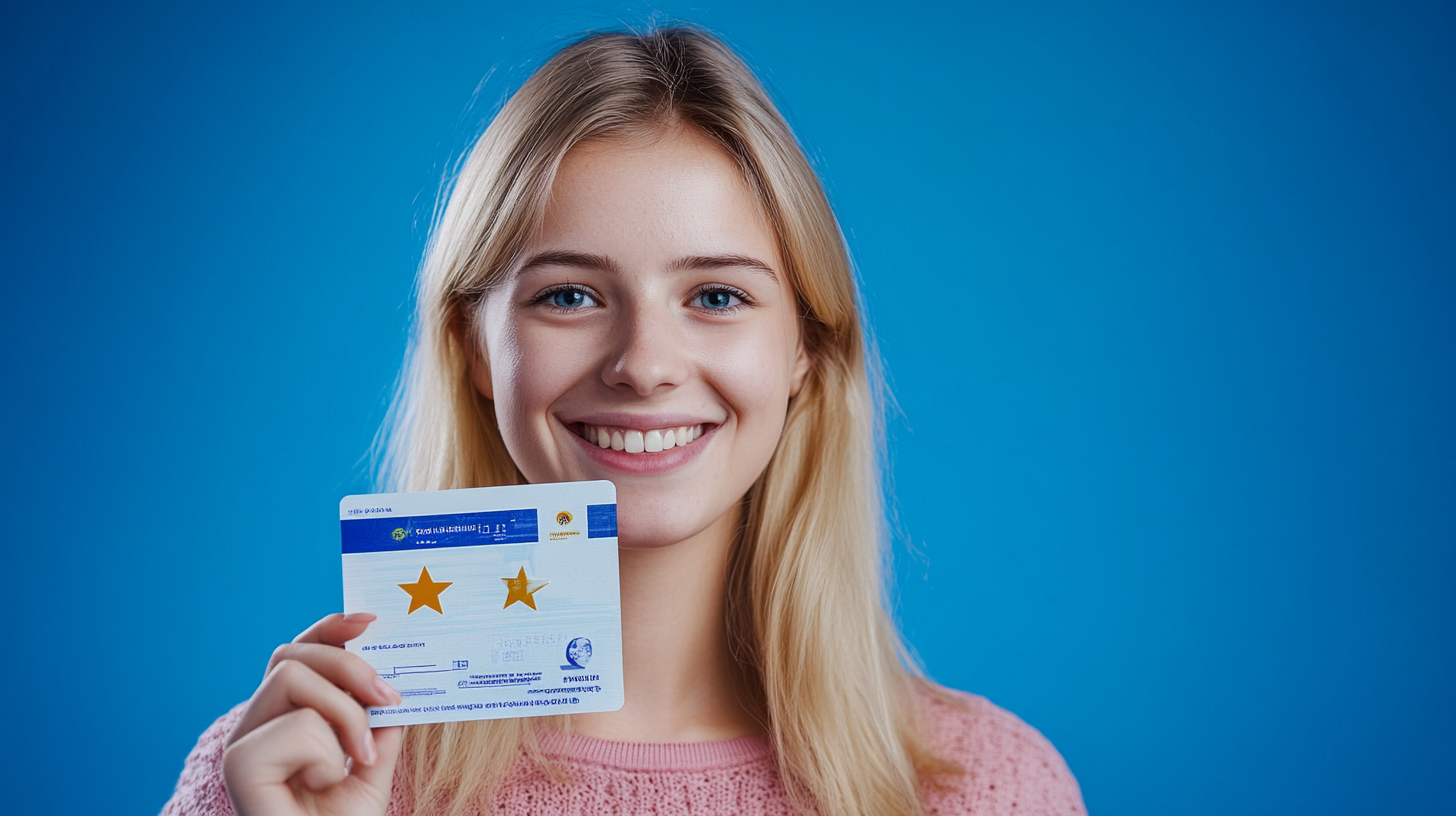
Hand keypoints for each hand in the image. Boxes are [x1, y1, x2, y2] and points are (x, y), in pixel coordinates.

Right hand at [222, 613, 404, 815]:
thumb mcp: (376, 760)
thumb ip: (380, 718)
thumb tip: (398, 672)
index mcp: (284, 715)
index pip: (299, 652)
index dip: (330, 628)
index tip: (371, 619)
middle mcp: (256, 724)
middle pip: (292, 655)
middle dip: (349, 664)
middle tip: (389, 699)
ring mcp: (242, 745)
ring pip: (293, 680)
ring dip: (344, 714)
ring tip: (360, 757)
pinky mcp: (239, 767)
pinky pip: (297, 727)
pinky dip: (328, 754)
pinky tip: (326, 784)